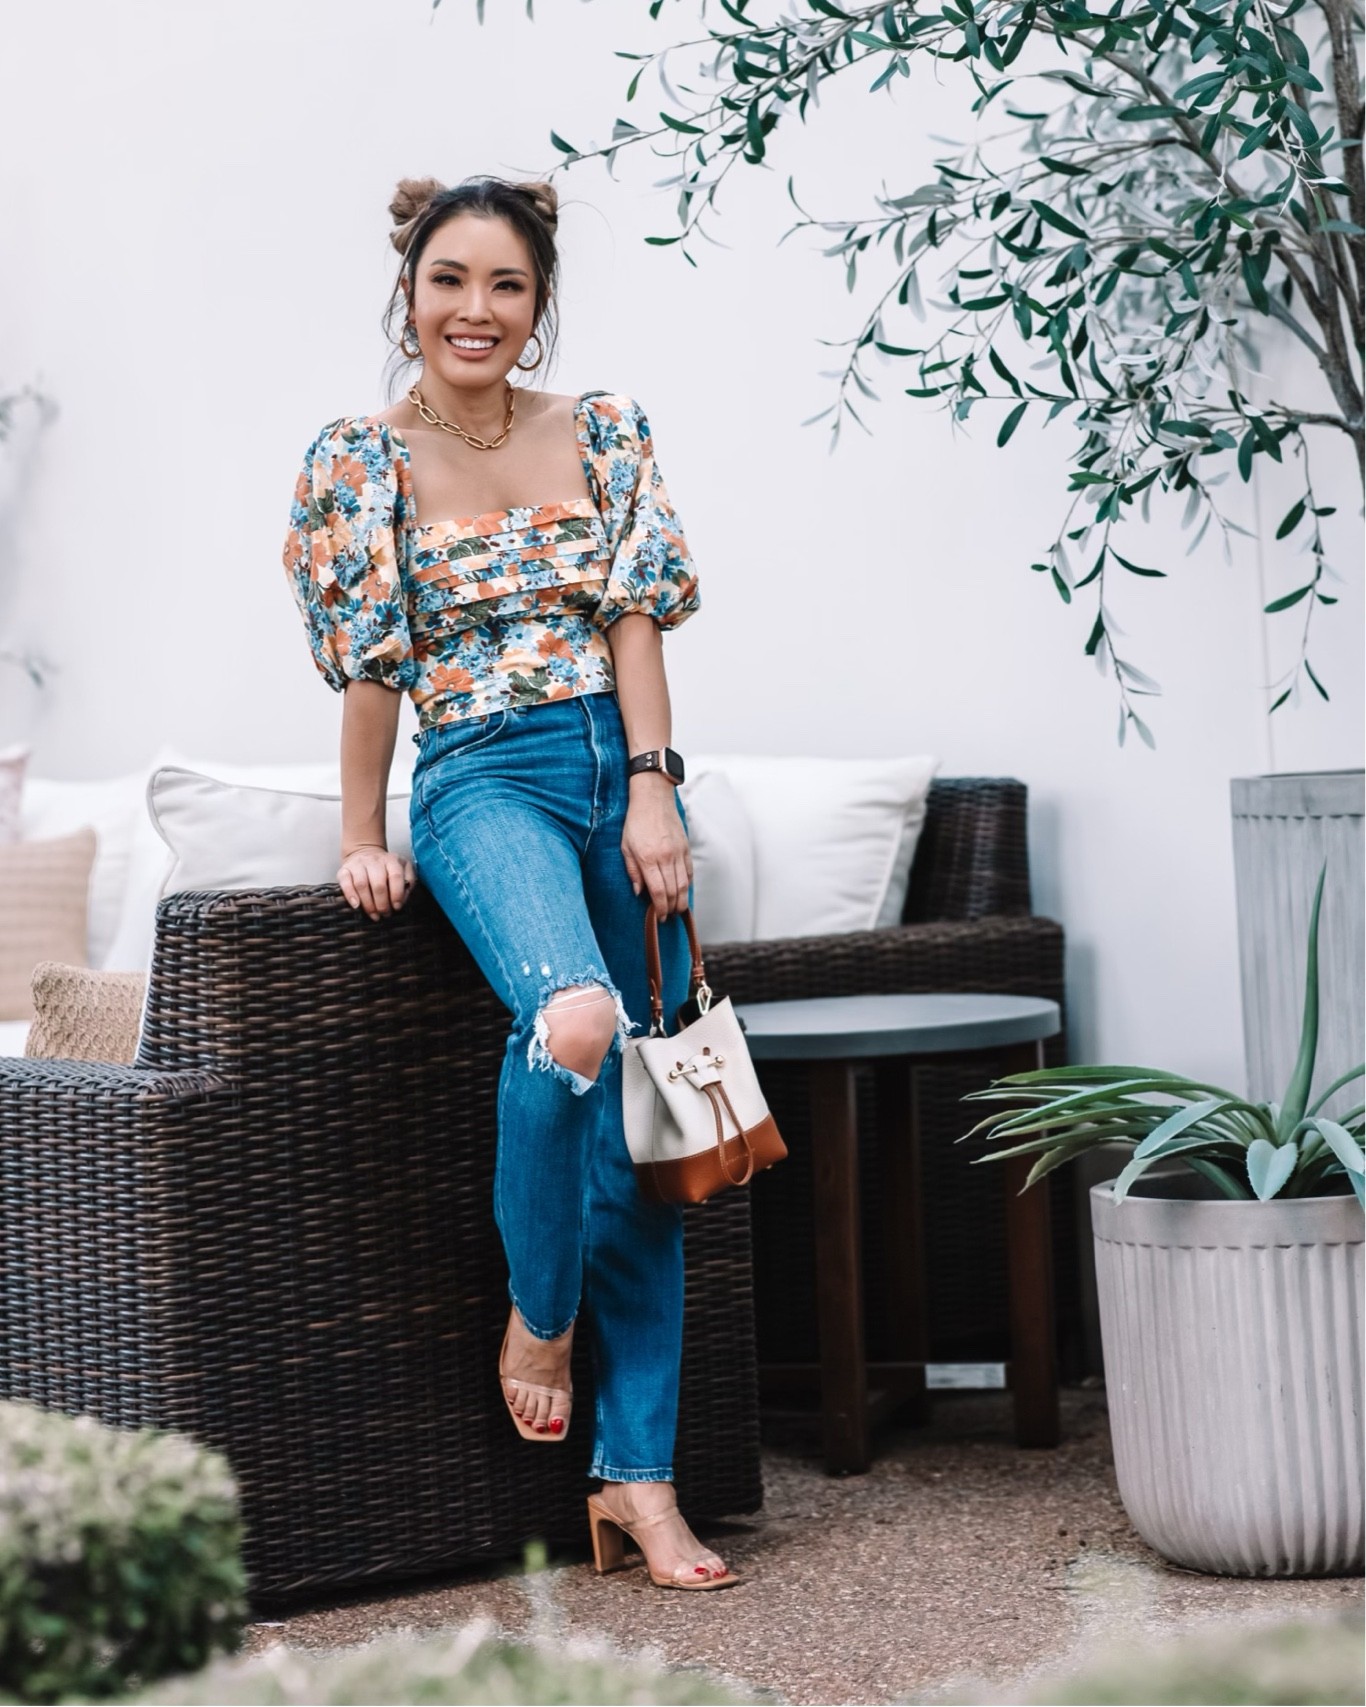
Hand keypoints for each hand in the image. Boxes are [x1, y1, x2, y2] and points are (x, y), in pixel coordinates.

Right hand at [338, 843, 414, 919]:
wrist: (365, 852)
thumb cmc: (386, 868)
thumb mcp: (403, 870)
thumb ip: (408, 882)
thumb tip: (402, 899)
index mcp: (391, 861)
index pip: (395, 876)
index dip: (397, 894)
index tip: (396, 906)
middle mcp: (374, 861)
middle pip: (378, 884)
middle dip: (382, 903)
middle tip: (384, 913)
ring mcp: (358, 864)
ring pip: (362, 885)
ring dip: (368, 904)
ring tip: (373, 914)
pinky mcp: (344, 870)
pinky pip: (345, 883)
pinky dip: (350, 896)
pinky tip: (356, 906)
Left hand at [621, 778, 691, 919]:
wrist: (653, 799)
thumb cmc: (636, 822)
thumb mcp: (625, 847)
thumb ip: (632, 871)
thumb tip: (639, 892)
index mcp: (648, 858)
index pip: (657, 891)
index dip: (660, 908)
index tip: (659, 917)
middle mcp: (665, 857)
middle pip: (673, 891)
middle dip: (671, 908)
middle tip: (668, 917)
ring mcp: (678, 852)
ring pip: (684, 884)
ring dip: (682, 900)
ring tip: (677, 910)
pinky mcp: (686, 847)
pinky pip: (689, 871)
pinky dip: (688, 884)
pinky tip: (684, 891)